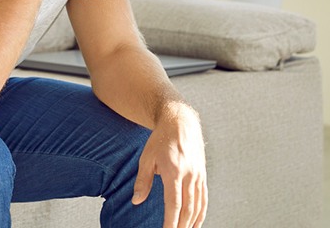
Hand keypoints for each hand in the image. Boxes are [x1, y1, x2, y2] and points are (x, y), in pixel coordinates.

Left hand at [132, 102, 207, 227]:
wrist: (180, 122)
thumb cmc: (160, 139)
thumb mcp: (147, 157)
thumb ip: (142, 180)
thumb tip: (136, 201)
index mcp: (173, 170)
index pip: (173, 204)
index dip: (170, 222)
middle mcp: (189, 174)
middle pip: (187, 208)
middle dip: (181, 226)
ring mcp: (198, 175)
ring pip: (197, 206)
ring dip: (192, 223)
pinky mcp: (202, 174)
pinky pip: (204, 198)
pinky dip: (201, 213)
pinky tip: (196, 223)